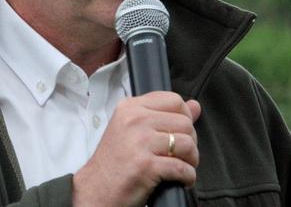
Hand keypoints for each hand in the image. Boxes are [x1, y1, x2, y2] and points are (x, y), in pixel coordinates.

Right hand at [72, 92, 201, 206]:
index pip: (173, 99)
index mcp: (130, 108)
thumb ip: (164, 115)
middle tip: (181, 154)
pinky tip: (181, 179)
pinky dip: (187, 176)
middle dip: (190, 141)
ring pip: (187, 143)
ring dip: (191, 160)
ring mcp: (140, 142)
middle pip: (184, 122)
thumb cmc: (114, 163)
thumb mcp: (133, 130)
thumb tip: (195, 106)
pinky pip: (182, 167)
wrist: (95, 190)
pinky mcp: (146, 165)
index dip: (185, 116)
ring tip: (182, 166)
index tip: (180, 131)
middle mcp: (134, 120)